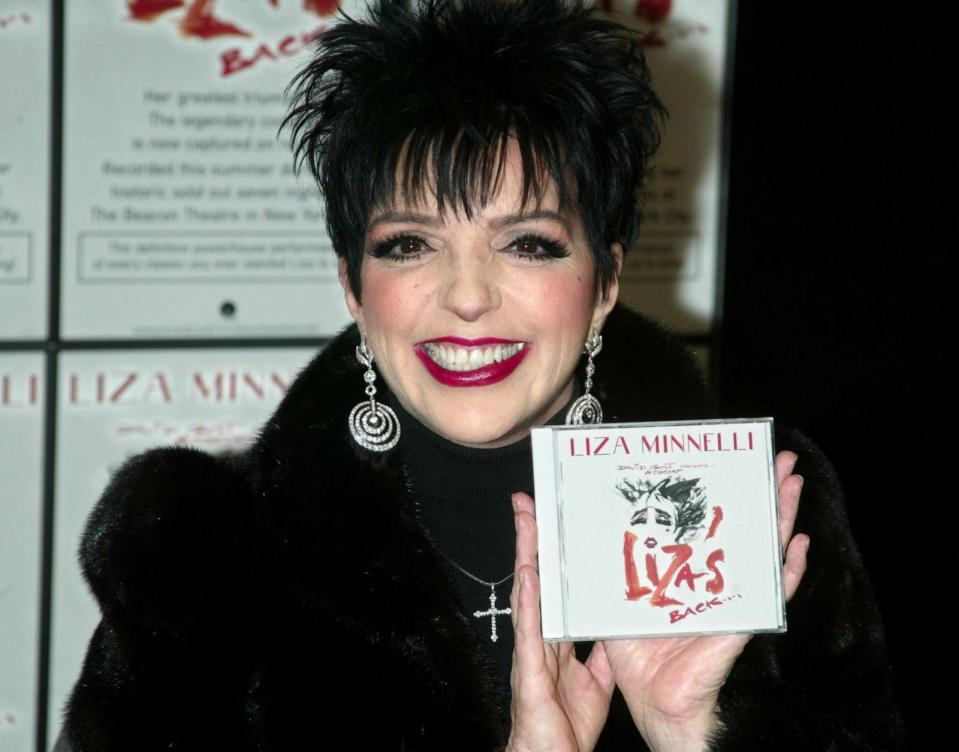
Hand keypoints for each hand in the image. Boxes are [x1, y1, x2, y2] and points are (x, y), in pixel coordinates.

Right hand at [506, 491, 614, 751]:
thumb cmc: (567, 724)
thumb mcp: (597, 680)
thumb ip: (604, 652)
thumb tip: (617, 628)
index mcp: (553, 636)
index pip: (549, 584)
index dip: (546, 552)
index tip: (545, 518)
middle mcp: (539, 635)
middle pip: (533, 578)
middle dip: (530, 540)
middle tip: (527, 503)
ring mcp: (531, 650)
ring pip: (527, 594)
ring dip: (525, 557)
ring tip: (528, 523)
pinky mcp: (530, 671)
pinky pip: (530, 631)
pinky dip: (529, 601)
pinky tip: (530, 575)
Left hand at [601, 450, 809, 751]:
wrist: (650, 701)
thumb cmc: (634, 654)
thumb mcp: (612, 597)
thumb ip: (602, 565)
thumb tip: (574, 525)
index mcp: (683, 570)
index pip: (706, 523)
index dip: (717, 493)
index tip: (724, 461)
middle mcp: (712, 579)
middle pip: (742, 527)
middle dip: (760, 492)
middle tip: (775, 458)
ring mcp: (731, 597)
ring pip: (764, 550)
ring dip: (781, 516)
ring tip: (791, 482)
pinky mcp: (740, 621)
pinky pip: (771, 595)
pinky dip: (788, 571)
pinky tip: (799, 545)